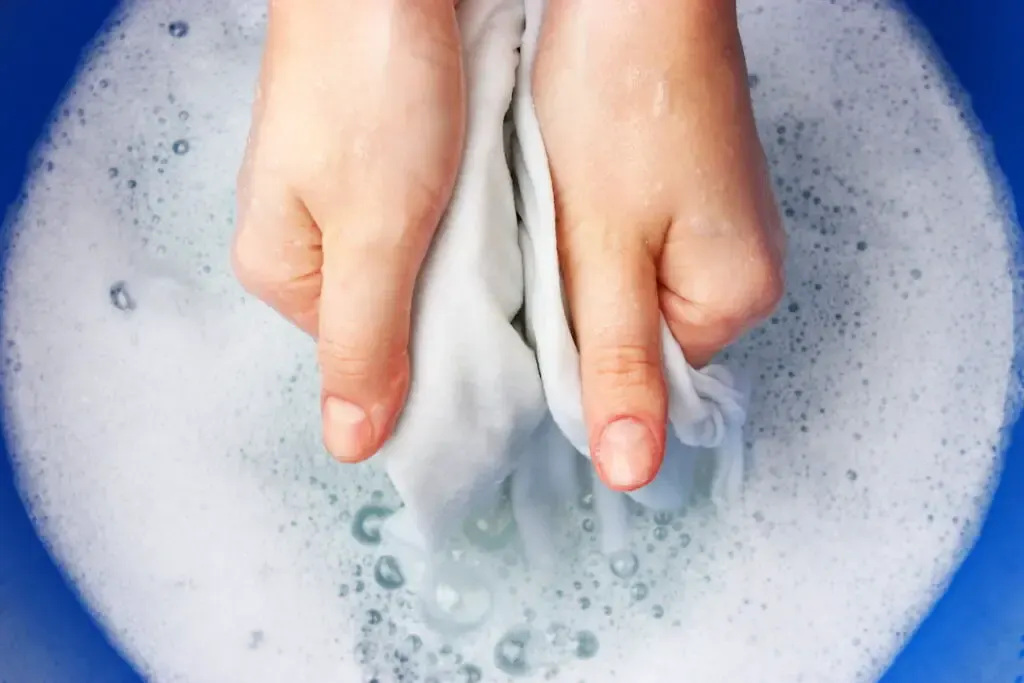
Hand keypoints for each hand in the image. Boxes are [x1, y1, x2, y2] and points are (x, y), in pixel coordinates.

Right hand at [233, 0, 463, 462]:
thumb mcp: (375, 230)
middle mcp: (303, 239)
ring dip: (459, 265)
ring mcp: (338, 196)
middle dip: (447, 315)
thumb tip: (349, 445)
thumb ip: (365, 340)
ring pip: (412, 268)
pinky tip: (488, 209)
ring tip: (501, 245)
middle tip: (503, 294)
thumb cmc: (369, 84)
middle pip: (389, 315)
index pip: (365, 361)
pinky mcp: (376, 160)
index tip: (490, 359)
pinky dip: (460, 223)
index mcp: (284, 270)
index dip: (428, 369)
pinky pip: (424, 220)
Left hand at [533, 0, 784, 489]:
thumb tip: (631, 469)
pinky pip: (628, 249)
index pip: (640, 382)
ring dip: (577, 268)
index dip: (576, 356)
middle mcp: (740, 274)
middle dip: (576, 307)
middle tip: (546, 250)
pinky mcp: (687, 200)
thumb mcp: (604, 246)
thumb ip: (616, 361)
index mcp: (734, 298)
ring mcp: (716, 232)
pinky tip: (571, 196)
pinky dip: (588, 235)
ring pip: (624, 292)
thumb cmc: (624, 97)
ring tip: (558, 213)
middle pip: (634, 339)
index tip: (540, 306)